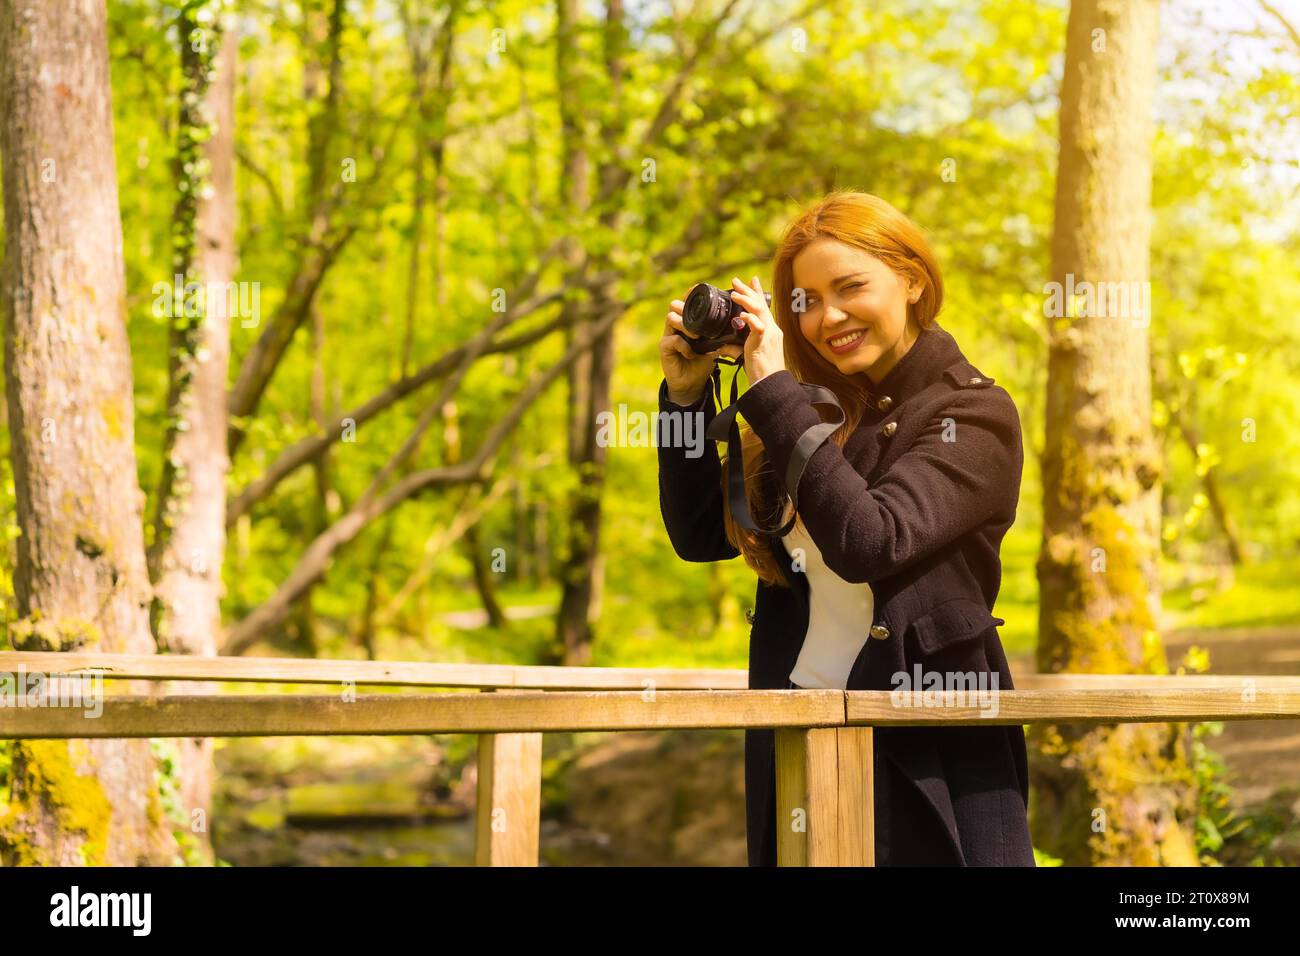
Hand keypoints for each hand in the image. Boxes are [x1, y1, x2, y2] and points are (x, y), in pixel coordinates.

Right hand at [661, 284, 744, 403]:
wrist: (692, 383)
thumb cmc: (703, 362)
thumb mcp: (715, 345)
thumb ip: (721, 332)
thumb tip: (739, 320)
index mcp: (688, 321)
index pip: (687, 302)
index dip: (691, 294)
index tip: (699, 289)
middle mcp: (677, 325)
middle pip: (674, 305)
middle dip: (686, 307)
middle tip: (698, 317)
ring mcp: (669, 335)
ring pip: (671, 318)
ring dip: (686, 325)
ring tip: (697, 336)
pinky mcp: (665, 348)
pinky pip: (673, 340)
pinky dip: (684, 345)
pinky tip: (692, 353)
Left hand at [728, 275, 784, 384]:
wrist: (770, 384)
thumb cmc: (761, 373)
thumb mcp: (746, 356)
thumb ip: (734, 348)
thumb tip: (720, 346)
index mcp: (770, 331)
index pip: (763, 307)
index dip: (757, 292)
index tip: (751, 279)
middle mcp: (772, 330)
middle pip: (761, 304)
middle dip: (748, 290)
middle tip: (736, 281)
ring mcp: (770, 335)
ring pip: (759, 311)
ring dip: (746, 300)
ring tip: (734, 293)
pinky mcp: (765, 343)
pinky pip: (758, 327)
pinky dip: (750, 319)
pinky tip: (741, 315)